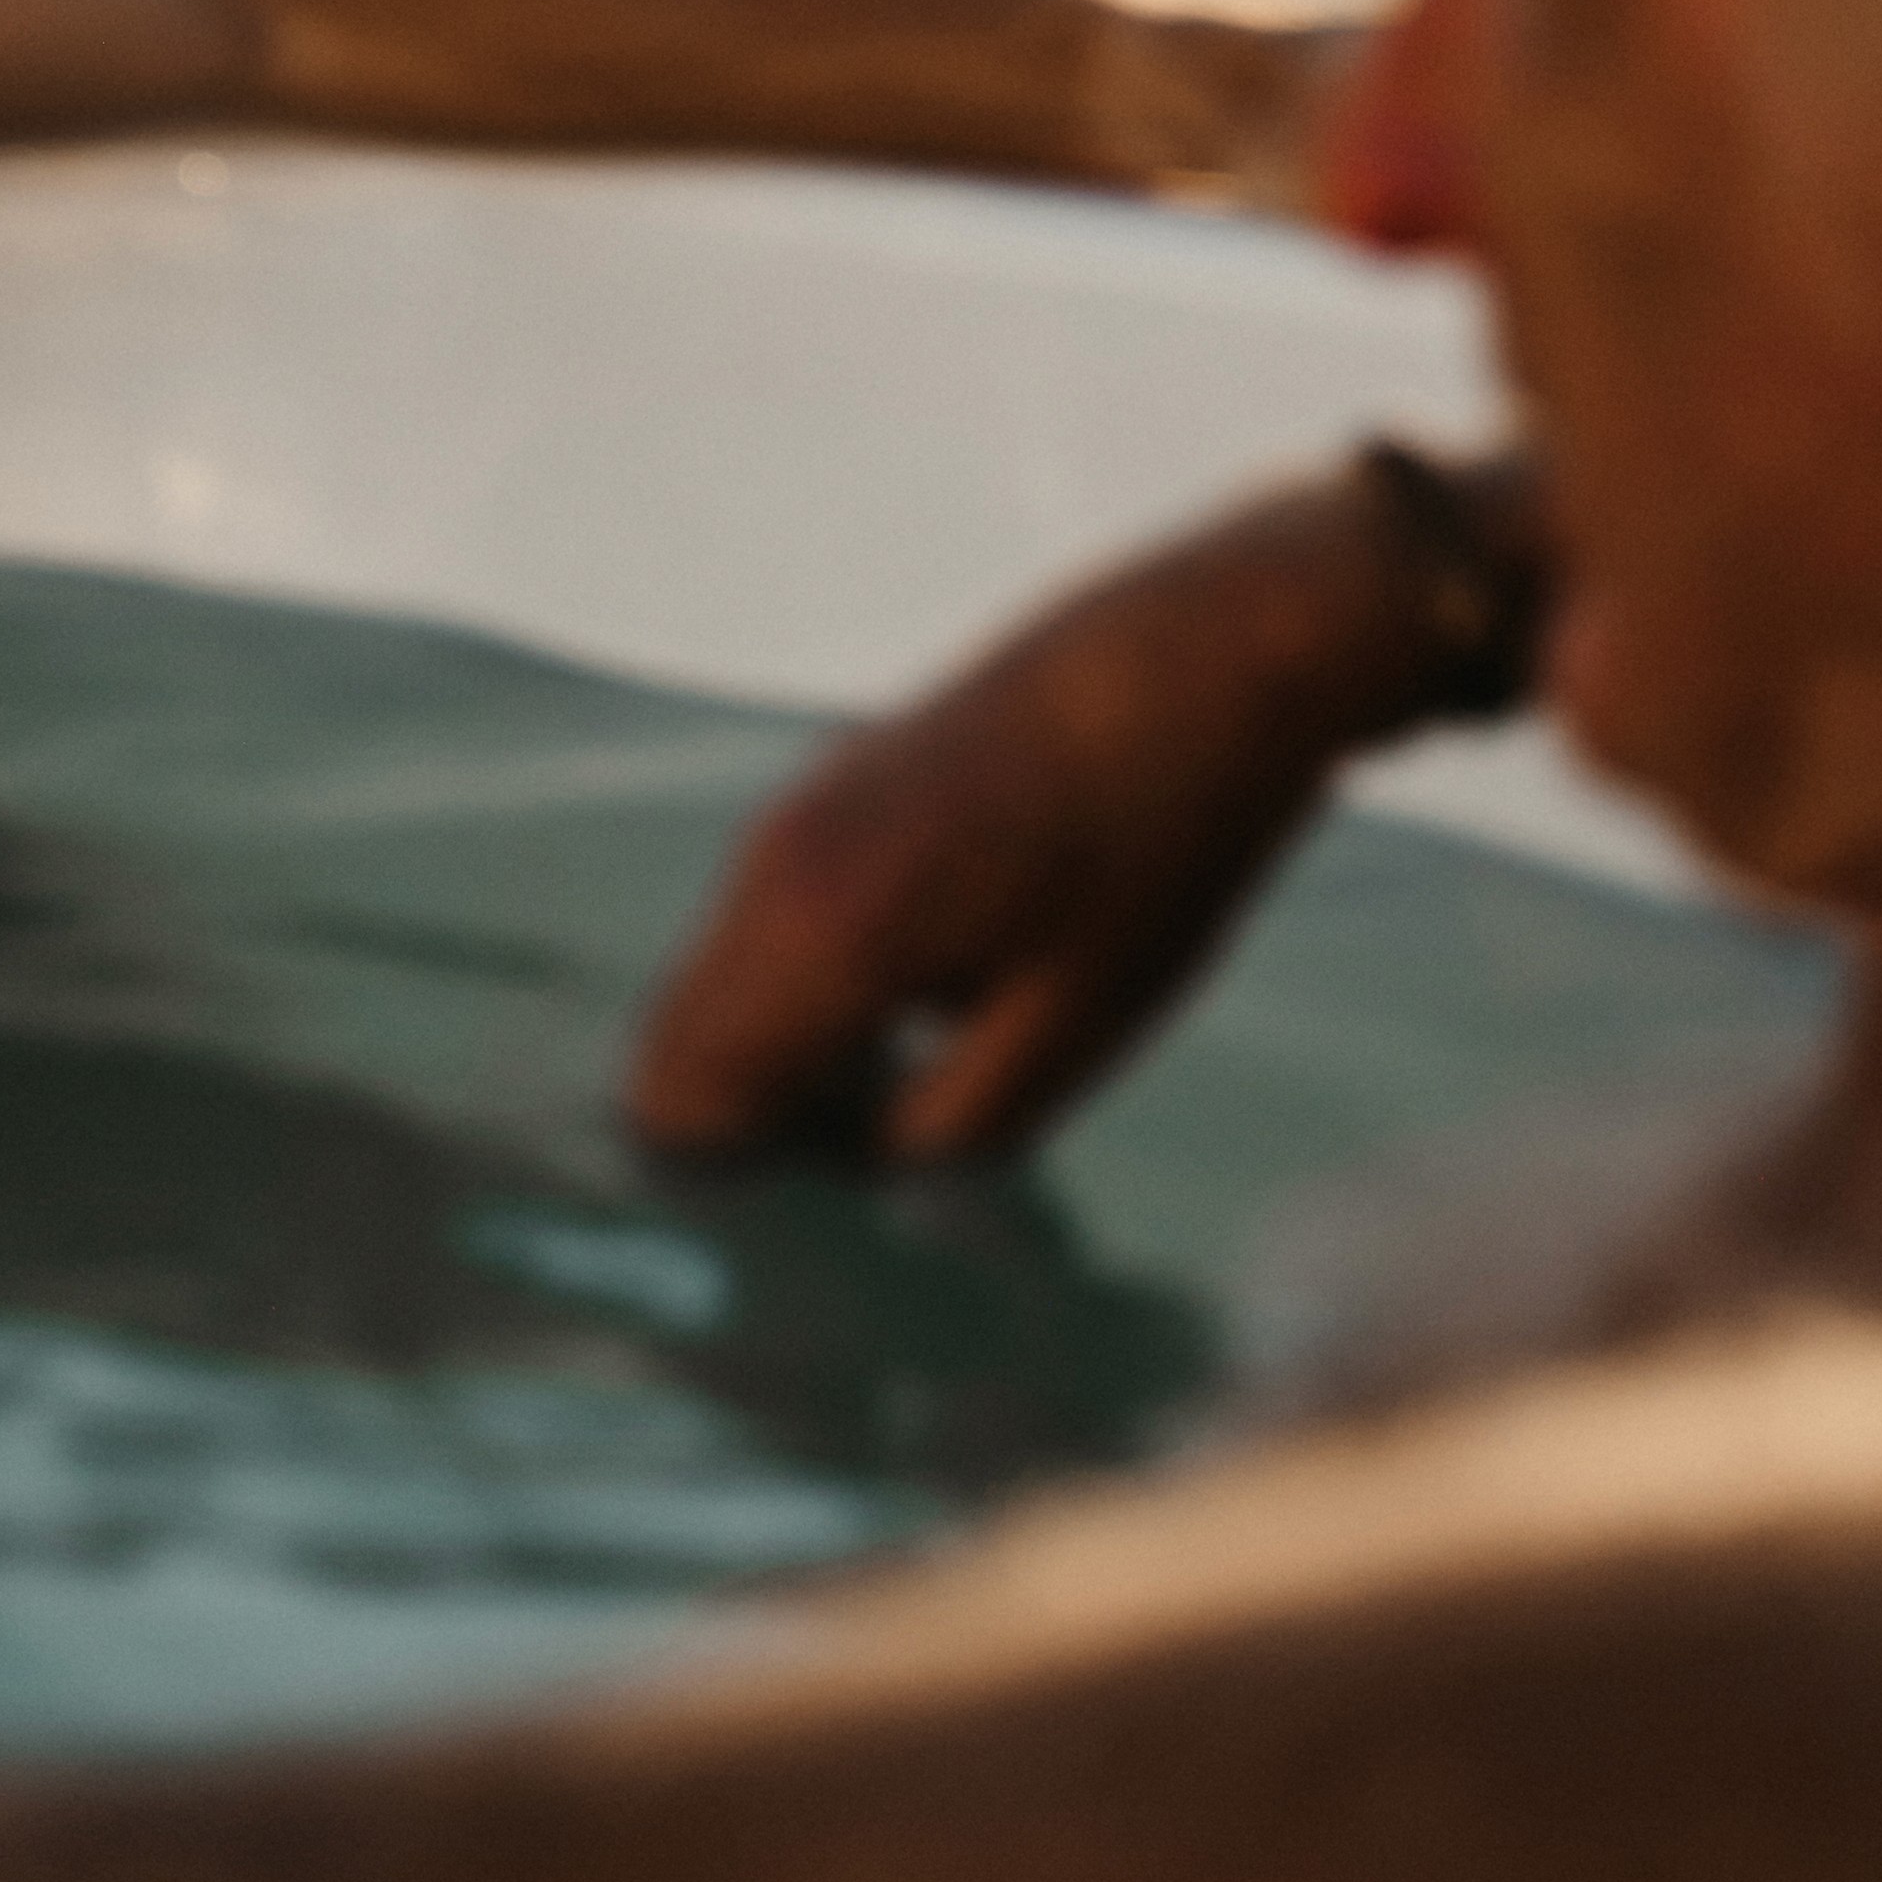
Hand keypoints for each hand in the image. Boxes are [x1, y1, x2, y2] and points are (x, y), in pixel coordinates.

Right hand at [628, 453, 1523, 1164]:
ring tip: (919, 1090)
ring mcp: (797, 814)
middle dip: (754, 1125)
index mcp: (820, 931)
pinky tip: (935, 1002)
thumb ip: (943, 1130)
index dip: (740, 1184)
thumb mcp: (1072, 1027)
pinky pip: (769, 924)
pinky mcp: (833, 789)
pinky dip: (812, 990)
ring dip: (788, 1054)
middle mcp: (773, 865)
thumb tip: (863, 1176)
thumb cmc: (1153, 846)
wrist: (1202, 660)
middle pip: (679, 1043)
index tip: (833, 1220)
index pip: (679, 1100)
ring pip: (723, 982)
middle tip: (881, 1168)